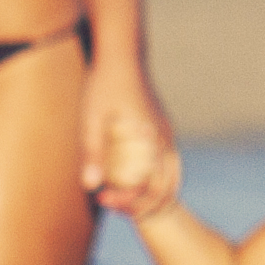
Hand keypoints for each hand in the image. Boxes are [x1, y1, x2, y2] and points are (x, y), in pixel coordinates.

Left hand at [80, 70, 178, 212]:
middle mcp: (164, 138)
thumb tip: (91, 186)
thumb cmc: (103, 85)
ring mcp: (167, 132)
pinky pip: (172, 162)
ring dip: (156, 194)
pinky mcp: (164, 127)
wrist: (122, 55)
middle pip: (164, 186)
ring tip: (132, 205)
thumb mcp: (91, 120)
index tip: (103, 200)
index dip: (125, 199)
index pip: (145, 184)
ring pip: (173, 175)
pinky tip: (146, 183)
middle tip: (115, 208)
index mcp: (150, 138)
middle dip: (142, 204)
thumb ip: (93, 153)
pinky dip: (163, 179)